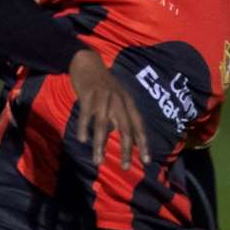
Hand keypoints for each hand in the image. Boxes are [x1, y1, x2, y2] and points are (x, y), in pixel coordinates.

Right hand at [68, 51, 148, 169]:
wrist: (87, 62)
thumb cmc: (102, 83)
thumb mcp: (115, 97)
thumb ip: (117, 114)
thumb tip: (114, 132)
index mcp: (127, 101)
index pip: (138, 125)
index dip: (143, 143)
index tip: (146, 161)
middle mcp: (118, 100)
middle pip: (125, 128)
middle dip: (126, 150)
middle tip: (126, 167)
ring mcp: (103, 97)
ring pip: (103, 125)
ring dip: (100, 145)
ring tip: (98, 161)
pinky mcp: (88, 95)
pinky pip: (86, 115)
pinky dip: (84, 128)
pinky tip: (82, 140)